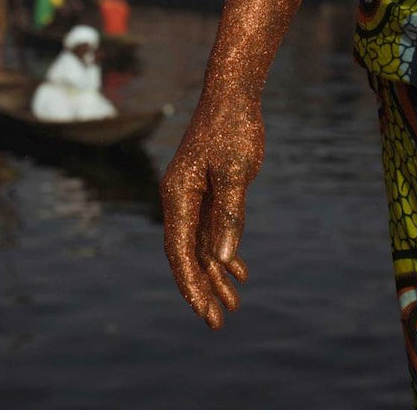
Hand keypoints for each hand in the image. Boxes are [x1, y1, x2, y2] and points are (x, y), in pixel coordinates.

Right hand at [160, 97, 264, 329]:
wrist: (233, 94)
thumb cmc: (232, 128)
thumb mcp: (236, 172)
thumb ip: (229, 214)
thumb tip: (221, 259)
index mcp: (178, 195)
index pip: (179, 251)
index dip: (191, 284)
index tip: (205, 312)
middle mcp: (180, 198)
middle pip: (187, 253)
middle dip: (202, 288)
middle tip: (218, 322)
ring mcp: (194, 194)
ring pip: (201, 243)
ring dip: (216, 273)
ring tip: (233, 305)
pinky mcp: (209, 189)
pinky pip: (212, 228)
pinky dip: (224, 249)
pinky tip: (238, 270)